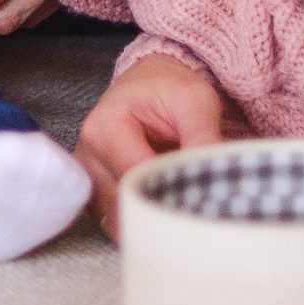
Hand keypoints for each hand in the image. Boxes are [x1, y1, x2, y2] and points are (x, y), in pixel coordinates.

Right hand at [74, 53, 227, 240]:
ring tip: (182, 218)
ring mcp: (89, 175)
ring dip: (148, 222)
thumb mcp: (194, 98)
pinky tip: (163, 217)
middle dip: (159, 213)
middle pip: (121, 203)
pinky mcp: (96, 189)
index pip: (135, 176)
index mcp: (106, 127)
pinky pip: (115, 221)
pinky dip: (139, 223)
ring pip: (116, 218)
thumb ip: (203, 133)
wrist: (149, 82)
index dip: (170, 192)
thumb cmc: (168, 87)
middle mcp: (88, 155)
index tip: (201, 199)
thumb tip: (214, 174)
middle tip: (195, 216)